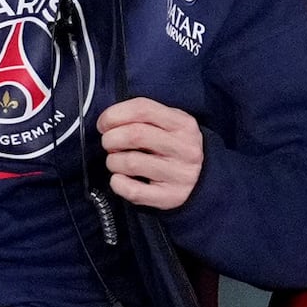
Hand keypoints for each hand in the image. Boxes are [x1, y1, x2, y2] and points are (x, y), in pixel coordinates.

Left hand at [97, 96, 203, 212]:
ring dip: (113, 161)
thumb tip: (107, 121)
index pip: (143, 109)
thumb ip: (143, 118)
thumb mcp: (169, 124)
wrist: (202, 180)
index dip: (114, 114)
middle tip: (109, 144)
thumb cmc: (174, 147)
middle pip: (134, 135)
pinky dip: (117, 183)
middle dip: (111, 139)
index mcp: (183, 124)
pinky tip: (120, 179)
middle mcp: (185, 148)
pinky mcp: (170, 197)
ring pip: (130, 162)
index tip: (103, 124)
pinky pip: (133, 190)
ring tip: (116, 162)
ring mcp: (179, 174)